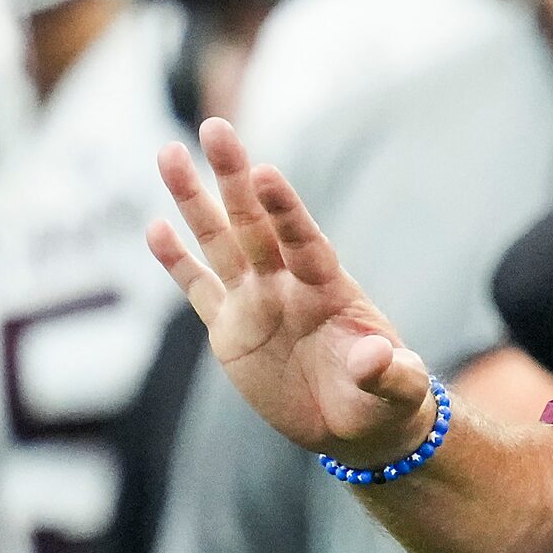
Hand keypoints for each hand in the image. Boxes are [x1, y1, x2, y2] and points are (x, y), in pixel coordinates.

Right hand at [148, 118, 436, 468]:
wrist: (354, 425)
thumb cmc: (385, 399)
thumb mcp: (397, 392)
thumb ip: (391, 374)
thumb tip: (374, 358)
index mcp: (330, 288)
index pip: (303, 241)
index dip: (285, 209)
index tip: (265, 173)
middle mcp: (288, 283)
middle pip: (254, 224)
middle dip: (233, 178)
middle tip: (215, 127)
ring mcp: (255, 301)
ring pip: (219, 242)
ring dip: (194, 200)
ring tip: (170, 153)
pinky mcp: (230, 328)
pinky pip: (199, 289)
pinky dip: (176, 262)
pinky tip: (155, 228)